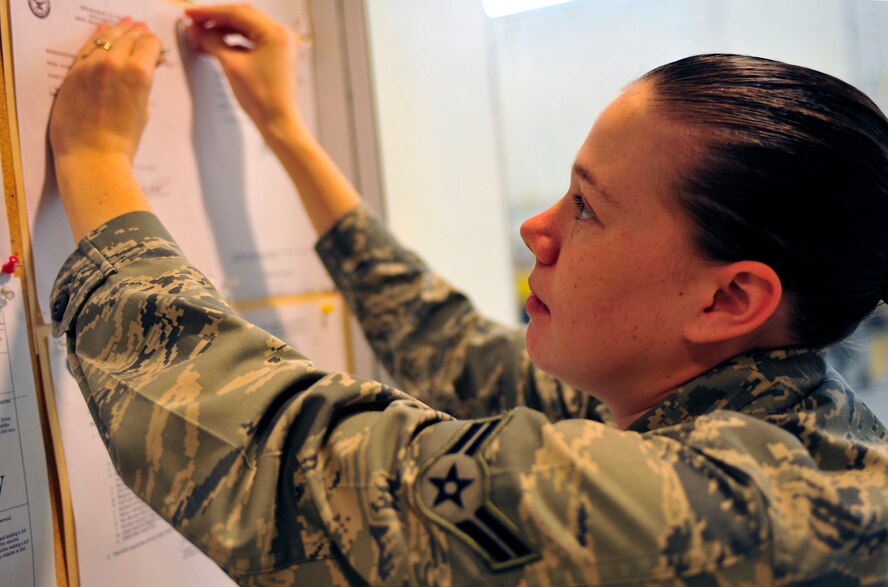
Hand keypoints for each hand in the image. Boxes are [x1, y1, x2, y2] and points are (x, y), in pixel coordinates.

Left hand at [49, 18, 162, 163]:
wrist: (93, 157)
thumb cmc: (122, 142)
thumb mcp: (144, 110)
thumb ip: (145, 84)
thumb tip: (148, 69)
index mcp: (139, 72)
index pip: (149, 43)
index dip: (154, 43)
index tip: (155, 46)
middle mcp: (114, 62)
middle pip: (129, 36)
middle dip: (137, 32)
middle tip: (140, 29)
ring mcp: (90, 65)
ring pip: (106, 36)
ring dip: (117, 30)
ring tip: (124, 25)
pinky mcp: (73, 72)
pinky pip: (86, 47)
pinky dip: (96, 37)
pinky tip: (102, 31)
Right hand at [186, 4, 301, 135]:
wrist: (277, 122)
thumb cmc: (263, 99)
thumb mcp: (231, 65)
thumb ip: (212, 42)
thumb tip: (199, 31)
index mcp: (276, 34)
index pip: (237, 13)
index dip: (210, 12)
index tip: (192, 14)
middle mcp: (283, 36)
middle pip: (243, 17)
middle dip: (217, 19)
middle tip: (195, 21)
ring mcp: (282, 45)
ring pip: (248, 28)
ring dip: (225, 29)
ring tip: (203, 33)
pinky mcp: (278, 55)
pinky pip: (253, 40)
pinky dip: (235, 40)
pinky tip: (219, 43)